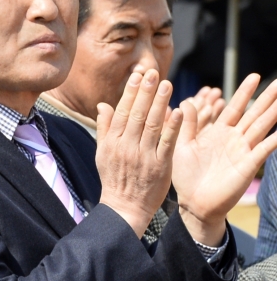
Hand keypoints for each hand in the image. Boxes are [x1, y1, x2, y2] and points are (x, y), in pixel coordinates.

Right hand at [95, 68, 179, 236]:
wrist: (125, 207)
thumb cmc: (114, 179)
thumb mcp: (102, 154)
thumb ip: (105, 128)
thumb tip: (103, 105)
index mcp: (112, 142)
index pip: (122, 111)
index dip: (131, 92)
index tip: (139, 75)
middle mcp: (126, 146)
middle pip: (137, 114)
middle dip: (146, 92)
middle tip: (154, 72)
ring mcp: (143, 156)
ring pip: (152, 125)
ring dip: (160, 103)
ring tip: (168, 84)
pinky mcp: (160, 165)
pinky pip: (166, 143)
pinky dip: (172, 127)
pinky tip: (178, 112)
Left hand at [172, 74, 276, 245]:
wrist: (193, 203)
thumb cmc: (186, 176)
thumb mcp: (182, 146)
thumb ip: (187, 125)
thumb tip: (186, 101)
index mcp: (218, 132)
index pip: (234, 108)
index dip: (243, 93)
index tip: (254, 76)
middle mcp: (234, 139)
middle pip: (254, 114)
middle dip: (266, 97)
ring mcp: (243, 151)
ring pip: (262, 127)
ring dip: (273, 112)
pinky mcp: (248, 165)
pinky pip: (264, 149)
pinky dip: (273, 140)